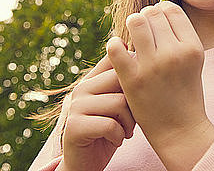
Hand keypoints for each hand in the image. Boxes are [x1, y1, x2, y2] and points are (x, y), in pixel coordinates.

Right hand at [60, 55, 135, 170]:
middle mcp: (81, 88)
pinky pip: (109, 124)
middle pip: (121, 79)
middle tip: (134, 119)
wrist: (85, 163)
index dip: (134, 73)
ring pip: (118, 103)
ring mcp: (76, 106)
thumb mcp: (117, 104)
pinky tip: (116, 140)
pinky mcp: (74, 126)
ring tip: (126, 131)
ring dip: (129, 123)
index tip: (139, 92)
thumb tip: (137, 53)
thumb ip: (124, 84)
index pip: (116, 60)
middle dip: (134, 102)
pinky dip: (119, 136)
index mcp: (92, 79)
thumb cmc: (109, 131)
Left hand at [106, 1, 213, 164]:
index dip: (160, 10)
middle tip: (141, 30)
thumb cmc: (184, 92)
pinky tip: (119, 51)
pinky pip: (116, 46)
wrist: (180, 131)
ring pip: (135, 22)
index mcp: (193, 47)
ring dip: (131, 26)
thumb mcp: (192, 61)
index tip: (155, 21)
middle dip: (145, 17)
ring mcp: (153, 66)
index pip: (171, 10)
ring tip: (132, 39)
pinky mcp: (133, 79)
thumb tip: (157, 9)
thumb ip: (178, 36)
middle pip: (152, 13)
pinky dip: (114, 44)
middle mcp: (175, 53)